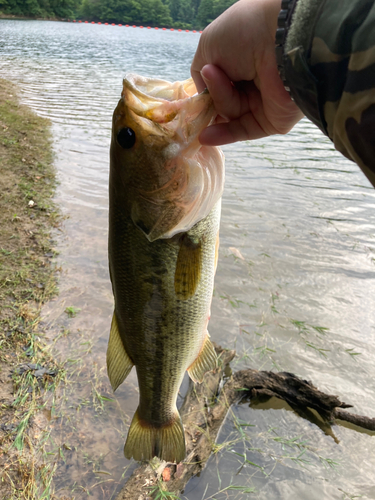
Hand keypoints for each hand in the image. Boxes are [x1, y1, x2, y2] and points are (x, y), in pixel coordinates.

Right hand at [191, 0, 303, 145]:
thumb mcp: (210, 45)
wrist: (282, 40)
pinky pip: (242, 131)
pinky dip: (223, 135)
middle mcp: (252, 81)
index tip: (195, 91)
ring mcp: (261, 103)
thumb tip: (201, 94)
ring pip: (229, 113)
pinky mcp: (270, 121)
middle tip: (211, 77)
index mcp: (240, 60)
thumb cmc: (245, 33)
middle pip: (221, 101)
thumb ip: (200, 73)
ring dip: (219, 102)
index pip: (217, 82)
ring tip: (216, 79)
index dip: (206, 88)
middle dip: (211, 94)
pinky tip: (205, 136)